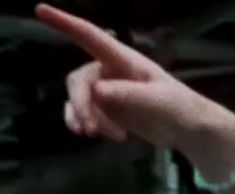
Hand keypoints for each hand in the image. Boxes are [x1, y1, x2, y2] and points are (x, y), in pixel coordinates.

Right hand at [37, 4, 230, 151]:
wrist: (190, 132)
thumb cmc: (180, 107)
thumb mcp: (158, 100)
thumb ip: (129, 94)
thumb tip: (98, 90)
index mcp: (124, 60)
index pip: (91, 37)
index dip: (65, 23)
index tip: (40, 9)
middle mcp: (110, 71)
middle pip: (79, 80)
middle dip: (81, 103)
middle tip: (90, 128)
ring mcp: (107, 91)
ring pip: (79, 99)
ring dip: (84, 117)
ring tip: (98, 135)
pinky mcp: (107, 110)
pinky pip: (83, 113)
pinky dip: (84, 123)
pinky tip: (94, 135)